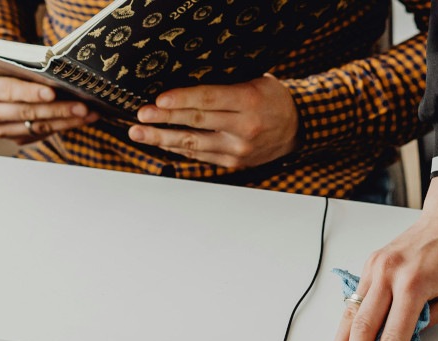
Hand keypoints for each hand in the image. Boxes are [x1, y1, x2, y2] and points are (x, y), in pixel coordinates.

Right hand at [0, 69, 98, 143]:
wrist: (1, 83)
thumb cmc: (12, 69)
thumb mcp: (14, 63)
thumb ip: (31, 68)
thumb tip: (63, 71)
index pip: (7, 90)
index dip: (30, 93)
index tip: (52, 93)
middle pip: (26, 112)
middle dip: (58, 109)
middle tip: (83, 106)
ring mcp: (0, 129)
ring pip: (38, 127)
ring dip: (67, 120)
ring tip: (89, 113)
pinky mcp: (16, 138)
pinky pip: (43, 134)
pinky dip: (65, 125)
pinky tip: (83, 118)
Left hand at [128, 73, 298, 168]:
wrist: (299, 127)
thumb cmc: (274, 100)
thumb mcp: (255, 81)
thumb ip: (225, 84)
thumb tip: (185, 81)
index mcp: (249, 102)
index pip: (209, 99)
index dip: (182, 100)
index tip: (159, 100)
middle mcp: (244, 128)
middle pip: (197, 122)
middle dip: (164, 119)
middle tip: (141, 115)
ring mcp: (238, 149)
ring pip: (193, 144)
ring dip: (162, 139)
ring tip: (139, 133)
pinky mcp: (234, 162)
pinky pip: (200, 155)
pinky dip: (178, 149)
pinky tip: (161, 142)